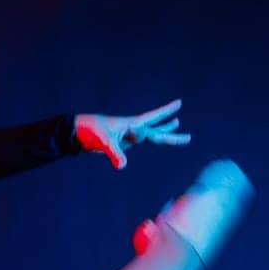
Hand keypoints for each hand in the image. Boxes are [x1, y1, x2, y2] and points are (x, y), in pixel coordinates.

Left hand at [74, 99, 188, 169]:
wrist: (78, 132)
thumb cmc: (91, 132)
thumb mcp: (104, 143)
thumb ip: (115, 154)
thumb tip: (123, 166)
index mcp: (132, 125)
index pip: (153, 118)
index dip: (166, 111)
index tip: (178, 103)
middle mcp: (133, 129)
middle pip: (157, 130)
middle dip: (172, 132)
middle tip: (189, 137)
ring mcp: (128, 135)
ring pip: (150, 133)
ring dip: (164, 130)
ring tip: (177, 124)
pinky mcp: (122, 141)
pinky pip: (139, 140)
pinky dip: (147, 138)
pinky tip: (152, 138)